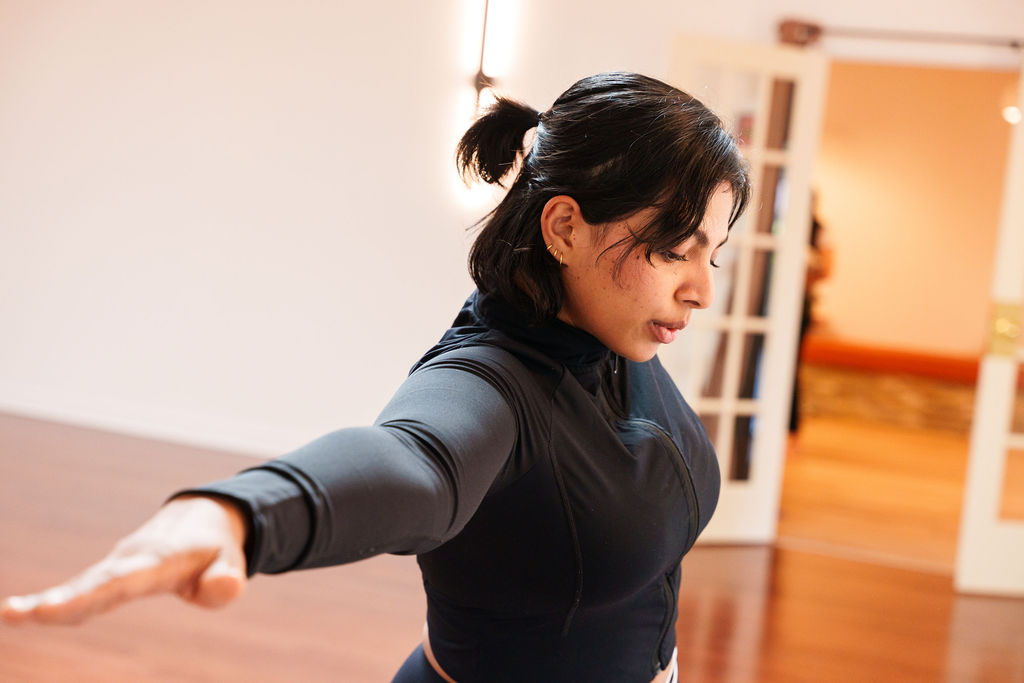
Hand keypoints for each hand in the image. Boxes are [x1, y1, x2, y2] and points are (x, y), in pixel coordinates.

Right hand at [0, 495, 247, 625]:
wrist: (201, 520)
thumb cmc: (215, 551)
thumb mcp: (230, 564)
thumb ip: (226, 579)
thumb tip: (228, 588)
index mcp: (159, 560)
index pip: (122, 582)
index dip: (88, 597)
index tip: (49, 611)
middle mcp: (131, 561)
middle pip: (93, 584)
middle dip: (61, 600)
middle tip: (19, 614)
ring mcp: (116, 567)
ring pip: (81, 587)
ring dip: (48, 603)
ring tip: (10, 614)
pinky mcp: (109, 576)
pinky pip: (81, 592)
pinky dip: (56, 604)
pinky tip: (20, 614)